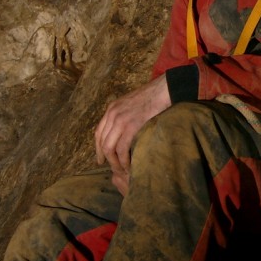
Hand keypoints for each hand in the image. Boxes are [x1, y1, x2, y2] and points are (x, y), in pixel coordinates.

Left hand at [94, 75, 170, 193]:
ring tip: (121, 170)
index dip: (98, 148)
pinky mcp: (131, 126)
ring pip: (110, 148)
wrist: (162, 90)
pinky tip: (128, 165)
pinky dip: (124, 160)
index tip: (100, 159)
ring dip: (114, 162)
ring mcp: (121, 121)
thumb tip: (124, 131)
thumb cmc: (153, 97)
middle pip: (102, 142)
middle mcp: (112, 114)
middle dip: (106, 158)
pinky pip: (122, 148)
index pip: (98, 132)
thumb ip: (124, 115)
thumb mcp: (131, 104)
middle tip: (113, 168)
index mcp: (112, 109)